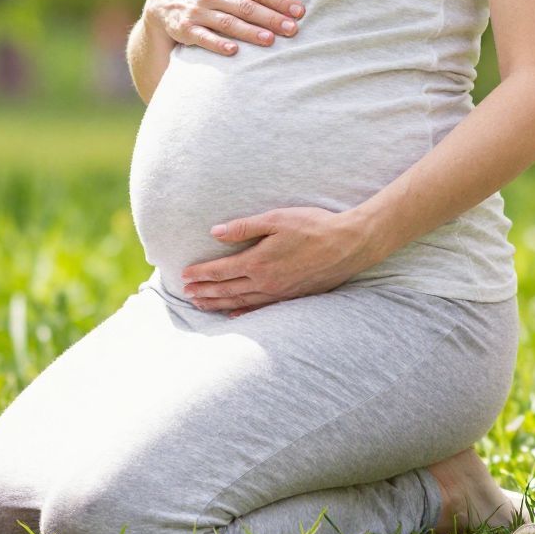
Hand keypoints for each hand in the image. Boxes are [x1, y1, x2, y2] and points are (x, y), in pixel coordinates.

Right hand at [145, 0, 304, 56]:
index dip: (279, 0)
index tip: (299, 11)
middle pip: (246, 6)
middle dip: (271, 18)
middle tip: (293, 29)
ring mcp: (197, 10)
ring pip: (228, 22)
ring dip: (249, 32)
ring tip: (270, 40)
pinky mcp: (185, 28)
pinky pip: (203, 38)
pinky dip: (218, 44)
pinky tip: (234, 51)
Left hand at [181, 207, 372, 314]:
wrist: (349, 244)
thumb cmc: (314, 226)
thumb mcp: (277, 219)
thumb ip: (245, 227)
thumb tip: (215, 232)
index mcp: (258, 262)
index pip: (220, 271)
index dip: (201, 274)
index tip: (184, 276)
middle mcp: (265, 282)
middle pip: (227, 290)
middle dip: (204, 292)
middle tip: (186, 295)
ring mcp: (279, 292)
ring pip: (241, 302)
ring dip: (218, 304)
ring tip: (202, 305)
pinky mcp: (293, 297)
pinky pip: (262, 309)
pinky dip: (244, 312)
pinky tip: (235, 315)